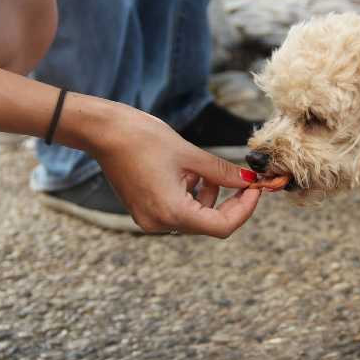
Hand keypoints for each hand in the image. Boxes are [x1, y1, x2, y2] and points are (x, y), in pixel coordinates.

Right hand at [90, 105, 261, 237]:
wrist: (103, 132)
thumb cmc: (143, 138)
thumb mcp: (190, 155)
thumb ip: (223, 172)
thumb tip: (250, 181)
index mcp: (172, 212)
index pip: (222, 226)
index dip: (245, 209)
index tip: (256, 189)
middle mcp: (159, 223)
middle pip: (209, 223)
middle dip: (229, 201)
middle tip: (244, 179)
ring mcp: (150, 220)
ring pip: (195, 217)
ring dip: (209, 196)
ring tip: (202, 169)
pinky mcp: (144, 212)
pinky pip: (178, 211)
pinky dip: (191, 196)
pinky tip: (186, 173)